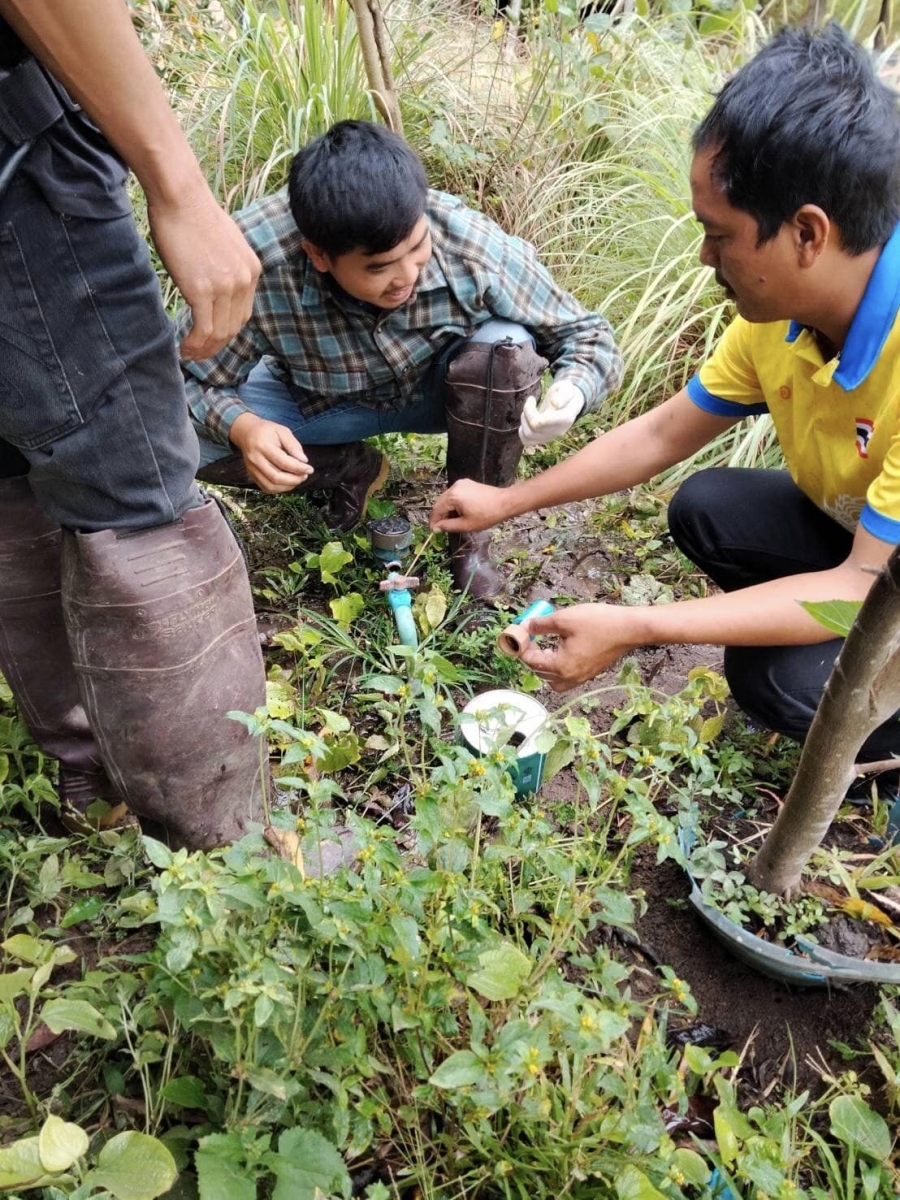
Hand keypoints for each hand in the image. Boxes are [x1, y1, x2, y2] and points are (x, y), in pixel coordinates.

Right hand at [148, 189, 261, 360]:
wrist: (180, 197)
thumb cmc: (194, 214)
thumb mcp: (226, 243)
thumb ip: (228, 266)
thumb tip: (216, 281)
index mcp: (251, 270)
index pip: (243, 314)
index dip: (227, 332)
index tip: (211, 340)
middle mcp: (243, 280)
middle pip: (233, 327)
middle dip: (215, 346)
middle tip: (198, 354)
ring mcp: (225, 286)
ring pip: (219, 333)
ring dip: (204, 349)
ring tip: (189, 355)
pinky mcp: (202, 290)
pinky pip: (203, 329)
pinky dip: (194, 344)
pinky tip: (184, 349)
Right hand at [228, 413, 312, 492]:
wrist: (246, 433)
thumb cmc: (266, 431)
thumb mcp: (282, 431)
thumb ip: (293, 445)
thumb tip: (303, 460)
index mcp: (263, 446)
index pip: (283, 462)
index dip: (298, 468)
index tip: (309, 469)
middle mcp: (255, 459)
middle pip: (276, 477)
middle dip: (294, 479)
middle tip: (304, 475)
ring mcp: (252, 469)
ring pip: (271, 486)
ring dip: (287, 486)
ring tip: (298, 479)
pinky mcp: (252, 475)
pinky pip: (266, 488)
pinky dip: (279, 489)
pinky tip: (288, 482)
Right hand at [429, 479, 512, 532]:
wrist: (505, 502)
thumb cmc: (487, 515)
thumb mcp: (466, 525)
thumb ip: (448, 526)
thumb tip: (436, 528)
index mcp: (453, 496)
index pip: (437, 510)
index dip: (434, 521)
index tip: (433, 531)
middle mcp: (454, 486)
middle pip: (440, 502)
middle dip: (439, 515)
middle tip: (441, 528)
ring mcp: (461, 483)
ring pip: (446, 498)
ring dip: (446, 509)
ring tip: (450, 521)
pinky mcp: (467, 483)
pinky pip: (454, 494)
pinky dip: (453, 503)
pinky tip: (458, 512)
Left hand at [518, 604, 641, 691]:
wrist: (630, 629)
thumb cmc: (598, 623)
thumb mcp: (564, 619)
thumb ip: (541, 625)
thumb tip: (525, 627)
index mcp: (560, 667)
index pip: (531, 661)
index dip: (522, 645)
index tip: (521, 631)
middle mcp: (569, 677)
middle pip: (540, 673)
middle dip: (532, 656)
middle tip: (531, 637)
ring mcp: (581, 677)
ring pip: (553, 679)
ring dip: (545, 665)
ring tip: (545, 646)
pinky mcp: (590, 673)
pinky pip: (567, 676)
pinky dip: (559, 666)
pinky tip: (562, 649)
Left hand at [519, 379, 583, 447]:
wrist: (569, 403)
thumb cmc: (566, 393)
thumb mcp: (567, 387)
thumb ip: (563, 395)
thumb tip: (555, 403)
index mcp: (564, 419)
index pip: (541, 422)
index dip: (530, 410)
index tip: (531, 398)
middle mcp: (557, 431)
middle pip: (533, 428)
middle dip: (527, 412)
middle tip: (530, 401)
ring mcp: (550, 437)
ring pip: (528, 435)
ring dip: (524, 421)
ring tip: (528, 410)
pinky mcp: (543, 440)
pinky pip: (527, 442)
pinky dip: (522, 432)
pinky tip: (526, 421)